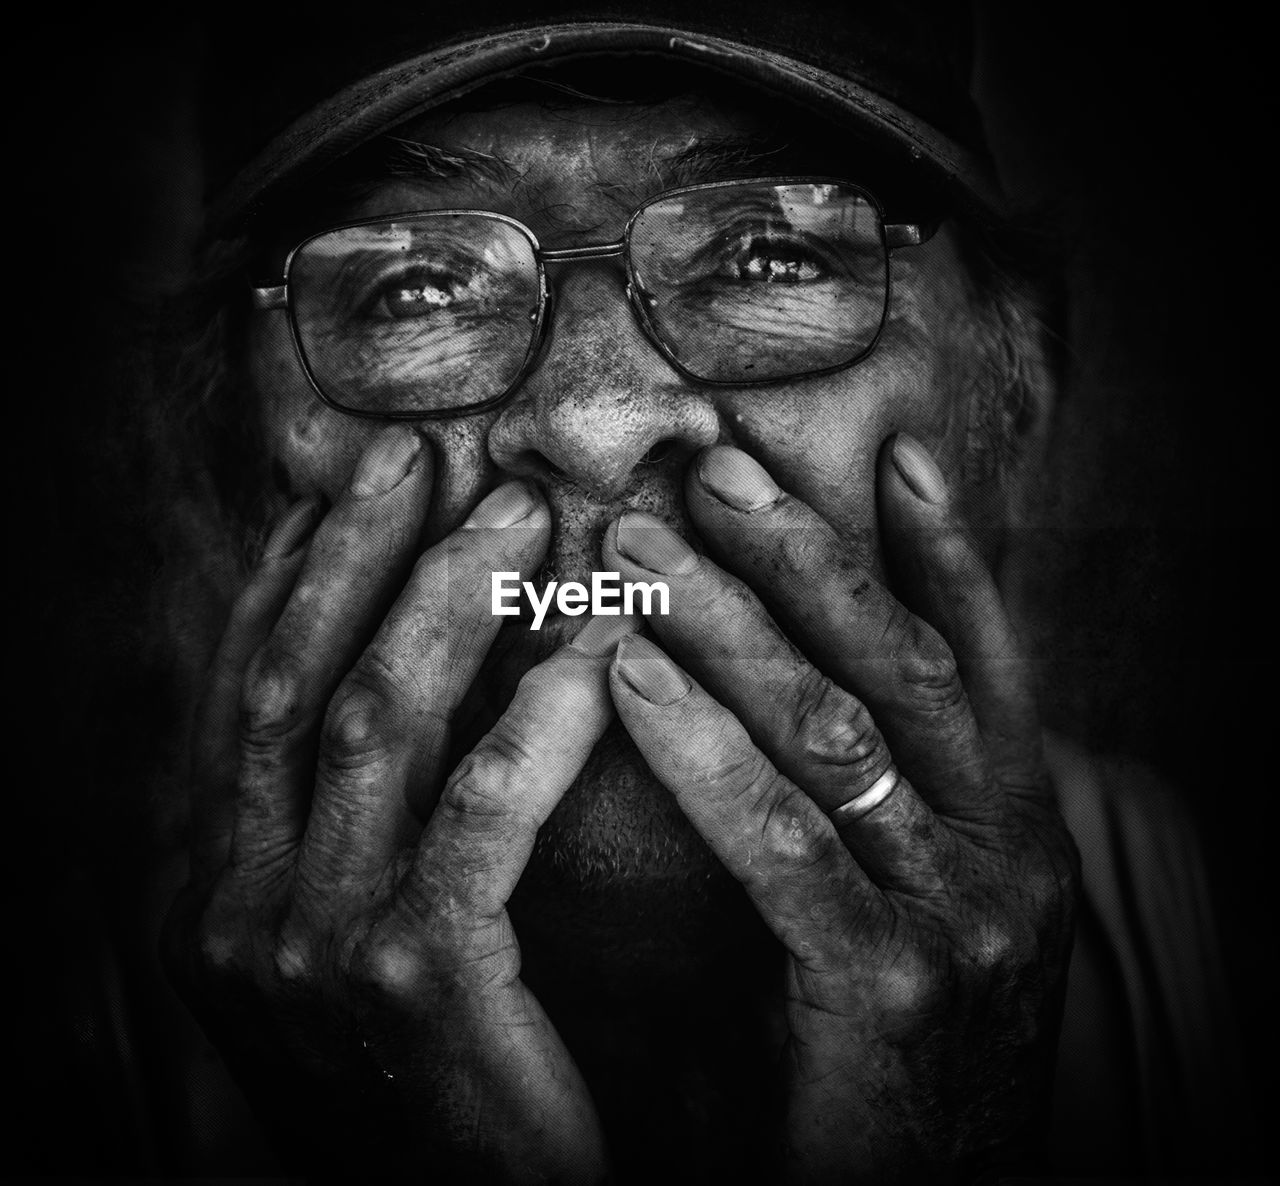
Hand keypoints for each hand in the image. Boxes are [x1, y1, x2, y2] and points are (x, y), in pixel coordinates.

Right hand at [163, 425, 617, 1181]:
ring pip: (380, 720)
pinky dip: (539, 712)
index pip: (245, 693)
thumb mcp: (343, 942)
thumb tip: (387, 670)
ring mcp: (311, 946)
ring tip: (522, 514)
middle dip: (358, 553)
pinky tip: (599, 643)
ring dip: (452, 600)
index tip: (349, 484)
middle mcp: (233, 907)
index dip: (292, 577)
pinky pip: (482, 809)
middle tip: (426, 453)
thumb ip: (342, 824)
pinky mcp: (414, 979)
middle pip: (298, 679)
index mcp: (210, 888)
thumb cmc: (427, 1075)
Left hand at [603, 438, 1078, 1183]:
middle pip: (900, 665)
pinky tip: (627, 674)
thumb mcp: (911, 907)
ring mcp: (959, 920)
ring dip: (733, 622)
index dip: (944, 550)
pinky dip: (703, 748)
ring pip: (837, 729)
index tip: (891, 453)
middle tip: (714, 468)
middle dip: (807, 555)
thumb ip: (880, 804)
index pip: (981, 658)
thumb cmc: (886, 1053)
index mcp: (1018, 830)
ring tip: (642, 546)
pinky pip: (781, 840)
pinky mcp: (888, 987)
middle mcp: (1009, 857)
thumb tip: (797, 675)